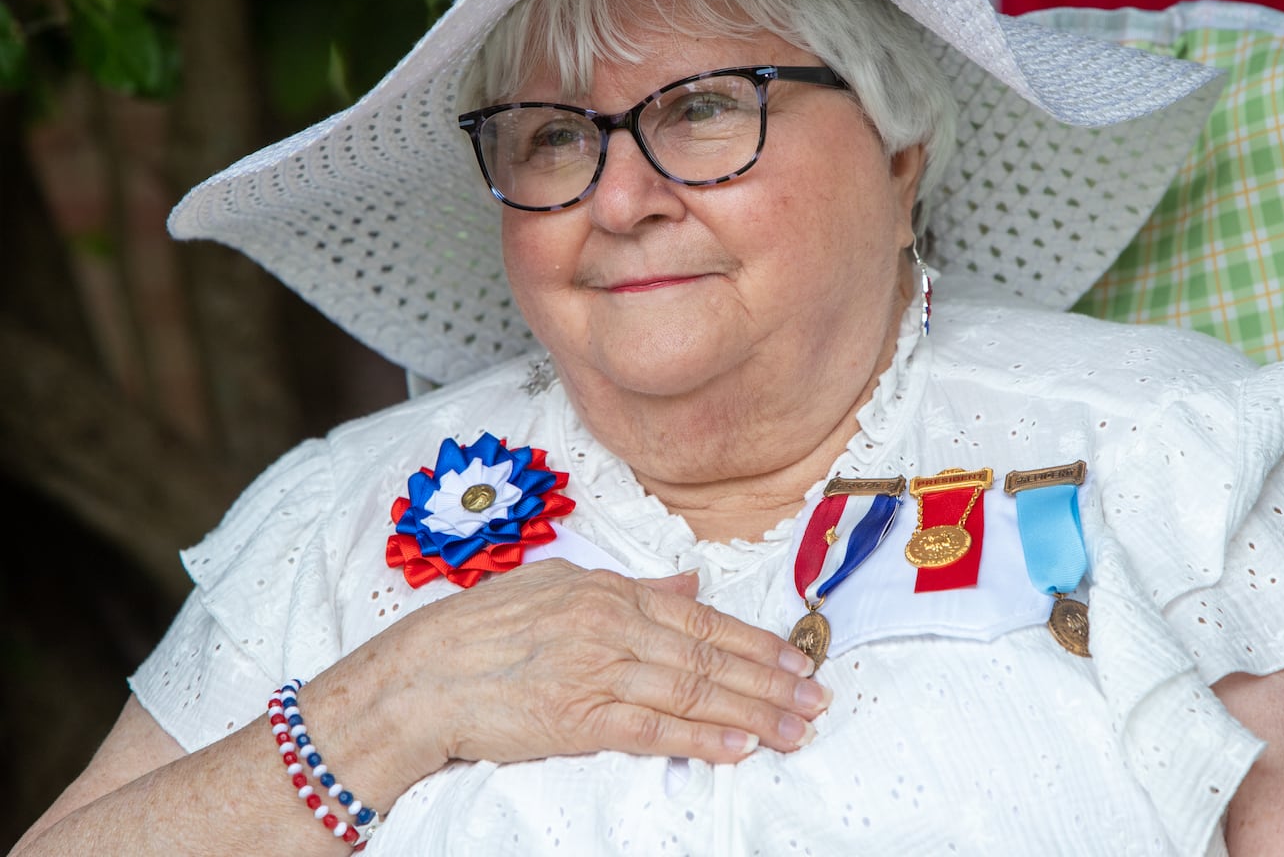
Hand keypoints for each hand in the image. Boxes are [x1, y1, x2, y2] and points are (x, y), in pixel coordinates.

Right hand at [310, 560, 828, 799]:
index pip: (701, 618)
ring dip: (753, 712)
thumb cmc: (481, 627)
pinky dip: (701, 739)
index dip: (756, 641)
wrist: (422, 675)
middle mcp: (612, 627)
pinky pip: (654, 730)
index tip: (798, 657)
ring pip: (693, 692)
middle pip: (709, 657)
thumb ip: (628, 586)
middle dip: (771, 680)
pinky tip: (740, 747)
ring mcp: (597, 673)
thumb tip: (686, 583)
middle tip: (816, 697)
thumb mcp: (557, 582)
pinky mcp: (579, 721)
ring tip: (795, 726)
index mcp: (609, 592)